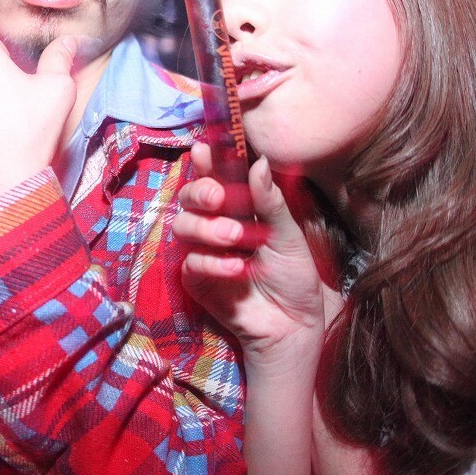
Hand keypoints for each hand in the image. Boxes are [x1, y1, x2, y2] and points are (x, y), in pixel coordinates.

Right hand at [174, 143, 324, 356]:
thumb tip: (259, 161)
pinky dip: (212, 262)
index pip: (215, 177)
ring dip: (207, 228)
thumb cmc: (293, 275)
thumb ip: (269, 201)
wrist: (293, 322)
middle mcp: (214, 224)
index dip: (206, 163)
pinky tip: (237, 269)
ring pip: (182, 226)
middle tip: (218, 198)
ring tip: (236, 239)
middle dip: (199, 192)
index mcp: (238, 208)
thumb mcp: (287, 234)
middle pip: (188, 197)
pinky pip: (190, 261)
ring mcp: (202, 251)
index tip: (203, 151)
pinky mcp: (195, 279)